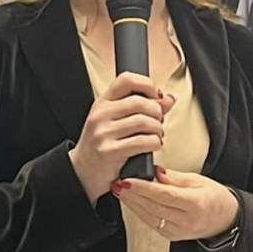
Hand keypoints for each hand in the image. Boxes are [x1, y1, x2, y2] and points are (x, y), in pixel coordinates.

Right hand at [68, 72, 173, 203]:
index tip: (155, 97)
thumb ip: (144, 108)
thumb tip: (169, 99)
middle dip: (157, 112)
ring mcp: (103, 133)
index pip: (126, 80)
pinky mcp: (109, 152)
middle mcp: (100, 115)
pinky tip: (152, 145)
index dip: (147, 85)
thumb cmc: (104, 145)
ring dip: (158, 130)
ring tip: (156, 135)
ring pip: (144, 122)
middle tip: (158, 122)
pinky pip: (143, 141)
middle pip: (140, 102)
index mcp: (103, 102)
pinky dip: (155, 143)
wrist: (83, 172)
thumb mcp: (118, 121)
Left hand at [115, 169, 240, 241]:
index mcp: (196, 203)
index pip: (164, 195)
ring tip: (120, 191)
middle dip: (133, 195)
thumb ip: (175, 177)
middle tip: (118, 183)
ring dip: (132, 204)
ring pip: (150, 217)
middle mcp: (187, 220)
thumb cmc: (215, 198)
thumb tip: (155, 172)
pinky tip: (132, 203)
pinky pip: (152, 223)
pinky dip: (140, 212)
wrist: (226, 220)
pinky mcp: (173, 236)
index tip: (128, 180)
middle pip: (153, 206)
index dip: (143, 188)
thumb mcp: (199, 180)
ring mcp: (179, 231)